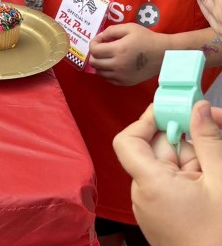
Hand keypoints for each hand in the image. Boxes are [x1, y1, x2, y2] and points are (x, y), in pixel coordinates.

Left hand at [88, 23, 167, 85]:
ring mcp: (121, 76)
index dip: (93, 43)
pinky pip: (108, 79)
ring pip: (99, 72)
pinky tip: (113, 65)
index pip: (94, 50)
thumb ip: (111, 30)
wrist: (164, 54)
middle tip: (102, 48)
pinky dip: (107, 72)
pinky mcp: (126, 82)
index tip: (99, 40)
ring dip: (99, 63)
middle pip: (94, 62)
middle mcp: (118, 65)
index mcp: (119, 50)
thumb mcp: (130, 28)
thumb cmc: (147, 38)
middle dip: (94, 54)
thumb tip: (100, 37)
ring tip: (107, 57)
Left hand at [113, 101, 221, 245]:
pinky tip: (208, 182)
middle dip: (181, 138)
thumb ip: (208, 140)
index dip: (145, 120)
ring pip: (165, 166)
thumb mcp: (221, 182)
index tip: (170, 109)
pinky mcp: (160, 213)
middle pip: (153, 150)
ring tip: (213, 166)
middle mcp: (142, 193)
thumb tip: (199, 108)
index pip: (127, 140)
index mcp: (149, 183)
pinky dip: (187, 175)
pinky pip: (169, 183)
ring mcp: (150, 205)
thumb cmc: (218, 235)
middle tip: (209, 130)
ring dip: (190, 158)